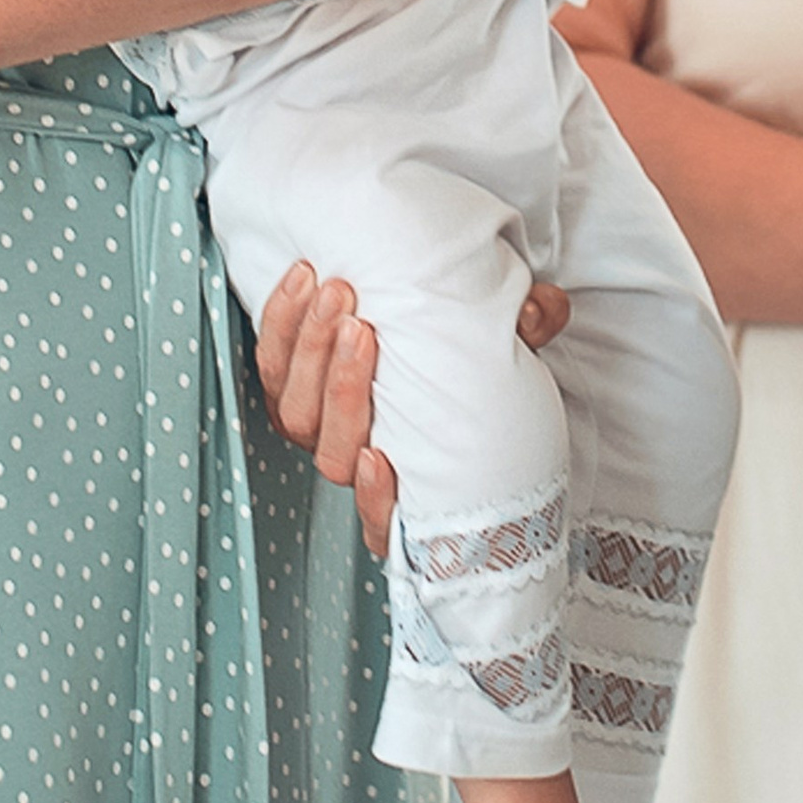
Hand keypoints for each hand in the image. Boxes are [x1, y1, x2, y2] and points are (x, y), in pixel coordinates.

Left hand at [257, 262, 573, 557]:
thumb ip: (530, 327)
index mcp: (410, 480)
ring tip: (334, 293)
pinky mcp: (287, 384)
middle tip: (360, 325)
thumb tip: (532, 312)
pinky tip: (300, 282)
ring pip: (294, 409)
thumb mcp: (514, 342)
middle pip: (331, 448)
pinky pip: (269, 365)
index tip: (381, 458)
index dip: (375, 499)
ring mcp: (317, 425)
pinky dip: (280, 324)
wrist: (423, 318)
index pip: (383, 520)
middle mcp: (356, 462)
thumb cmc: (472, 356)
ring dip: (308, 349)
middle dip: (342, 387)